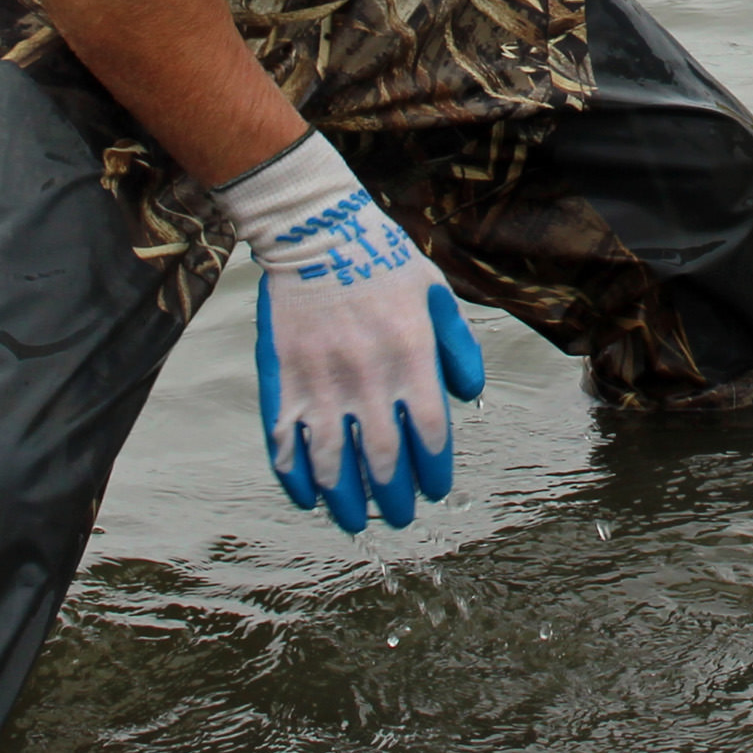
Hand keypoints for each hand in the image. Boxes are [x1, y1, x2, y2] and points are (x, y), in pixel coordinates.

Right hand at [218, 131, 487, 534]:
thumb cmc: (383, 261)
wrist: (316, 231)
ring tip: (355, 520)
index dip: (432, 469)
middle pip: (384, 457)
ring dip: (346, 499)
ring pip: (334, 460)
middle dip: (393, 497)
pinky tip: (309, 497)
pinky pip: (287, 440)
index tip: (434, 490)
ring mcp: (320, 379)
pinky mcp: (283, 378)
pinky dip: (296, 475)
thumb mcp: (436, 294)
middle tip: (398, 517)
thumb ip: (457, 347)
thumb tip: (469, 396)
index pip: (428, 432)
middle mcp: (367, 375)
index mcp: (411, 356)